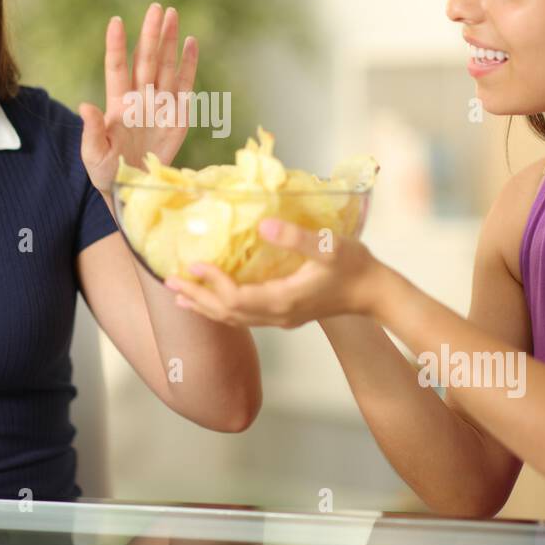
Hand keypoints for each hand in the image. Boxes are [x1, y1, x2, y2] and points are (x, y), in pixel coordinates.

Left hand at [80, 3, 198, 195]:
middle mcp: (139, 99)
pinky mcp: (178, 116)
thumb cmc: (109, 173)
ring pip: (165, 66)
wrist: (135, 191)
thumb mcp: (94, 156)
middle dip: (151, 34)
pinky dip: (188, 64)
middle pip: (145, 60)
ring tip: (172, 14)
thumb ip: (92, 132)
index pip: (116, 68)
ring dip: (169, 41)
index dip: (116, 46)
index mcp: (118, 105)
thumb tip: (84, 106)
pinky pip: (184, 85)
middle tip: (157, 8)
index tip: (116, 22)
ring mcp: (159, 105)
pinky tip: (190, 43)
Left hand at [163, 217, 386, 328]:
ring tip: (180, 296)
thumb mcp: (327, 246)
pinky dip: (223, 309)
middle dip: (197, 297)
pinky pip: (245, 317)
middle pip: (227, 312)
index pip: (236, 297)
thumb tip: (262, 225)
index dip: (212, 282)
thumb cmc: (354, 266)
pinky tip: (214, 301)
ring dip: (206, 306)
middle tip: (169, 283)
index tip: (194, 264)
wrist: (375, 292)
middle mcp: (277, 314)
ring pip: (234, 319)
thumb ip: (295, 237)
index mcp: (283, 299)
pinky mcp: (286, 316)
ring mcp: (281, 319)